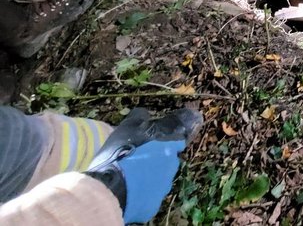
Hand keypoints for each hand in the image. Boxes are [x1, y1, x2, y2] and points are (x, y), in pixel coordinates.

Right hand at [85, 108, 201, 223]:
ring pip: (160, 180)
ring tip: (132, 177)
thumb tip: (144, 112)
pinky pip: (149, 197)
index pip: (177, 141)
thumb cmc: (119, 154)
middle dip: (158, 160)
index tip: (157, 144)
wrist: (109, 187)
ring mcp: (164, 187)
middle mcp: (172, 166)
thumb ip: (139, 118)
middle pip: (168, 161)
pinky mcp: (153, 205)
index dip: (167, 142)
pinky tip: (129, 191)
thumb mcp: (126, 129)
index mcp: (168, 146)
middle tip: (139, 161)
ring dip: (151, 177)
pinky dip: (142, 194)